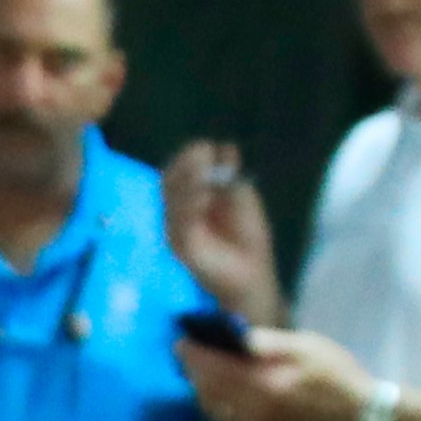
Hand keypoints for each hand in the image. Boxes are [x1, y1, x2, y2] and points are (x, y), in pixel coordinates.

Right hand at [163, 142, 284, 324]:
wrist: (252, 274)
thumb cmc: (246, 236)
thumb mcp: (242, 198)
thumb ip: (231, 176)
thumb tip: (226, 146)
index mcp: (187, 197)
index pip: (177, 171)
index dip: (188, 157)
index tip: (206, 147)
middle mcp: (175, 211)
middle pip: (168, 181)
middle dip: (185, 165)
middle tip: (203, 152)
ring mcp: (175, 229)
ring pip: (171, 199)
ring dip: (188, 180)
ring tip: (205, 168)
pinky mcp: (181, 246)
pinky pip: (180, 223)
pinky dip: (191, 206)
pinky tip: (204, 194)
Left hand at [177, 327, 371, 420]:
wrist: (363, 416)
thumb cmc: (336, 373)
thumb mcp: (304, 345)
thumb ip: (266, 342)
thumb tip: (234, 335)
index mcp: (264, 382)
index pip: (213, 367)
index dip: (193, 354)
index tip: (182, 340)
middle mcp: (255, 409)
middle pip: (208, 389)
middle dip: (193, 369)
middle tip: (186, 352)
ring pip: (214, 408)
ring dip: (201, 388)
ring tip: (199, 370)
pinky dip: (215, 406)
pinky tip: (217, 393)